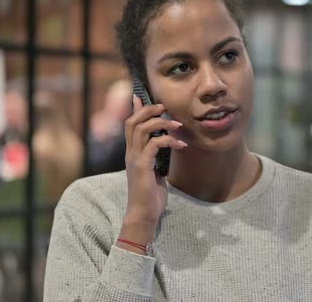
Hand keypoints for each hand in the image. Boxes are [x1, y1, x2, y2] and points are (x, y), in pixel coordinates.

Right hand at [123, 95, 186, 229]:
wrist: (144, 214)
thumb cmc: (151, 195)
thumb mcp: (154, 171)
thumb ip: (156, 157)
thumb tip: (165, 145)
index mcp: (132, 153)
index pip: (130, 125)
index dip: (135, 109)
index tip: (141, 96)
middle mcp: (130, 153)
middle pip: (132, 121)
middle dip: (148, 110)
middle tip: (164, 108)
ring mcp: (135, 159)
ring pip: (141, 129)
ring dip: (161, 123)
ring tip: (177, 124)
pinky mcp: (142, 167)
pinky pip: (154, 145)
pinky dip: (168, 140)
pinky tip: (181, 145)